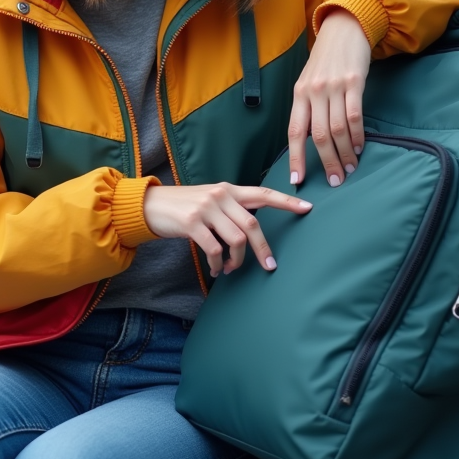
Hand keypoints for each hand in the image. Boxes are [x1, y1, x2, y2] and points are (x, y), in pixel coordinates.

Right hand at [143, 183, 311, 276]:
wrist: (151, 205)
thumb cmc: (184, 207)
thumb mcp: (210, 201)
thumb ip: (232, 209)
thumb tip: (253, 231)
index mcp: (229, 189)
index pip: (263, 194)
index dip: (287, 202)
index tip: (308, 208)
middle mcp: (220, 195)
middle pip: (252, 224)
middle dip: (263, 249)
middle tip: (270, 266)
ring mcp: (206, 208)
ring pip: (235, 239)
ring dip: (237, 259)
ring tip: (230, 268)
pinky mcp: (191, 222)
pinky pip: (214, 249)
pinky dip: (217, 264)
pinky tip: (215, 269)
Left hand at [288, 8, 370, 187]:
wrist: (344, 29)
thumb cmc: (325, 60)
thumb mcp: (308, 81)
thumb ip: (307, 107)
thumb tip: (309, 140)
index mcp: (299, 94)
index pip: (294, 132)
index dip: (295, 158)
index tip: (297, 180)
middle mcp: (314, 92)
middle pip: (318, 136)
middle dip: (327, 162)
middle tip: (335, 181)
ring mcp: (334, 87)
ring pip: (338, 129)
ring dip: (345, 152)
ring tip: (350, 167)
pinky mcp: (354, 82)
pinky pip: (355, 115)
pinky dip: (358, 135)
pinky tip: (360, 146)